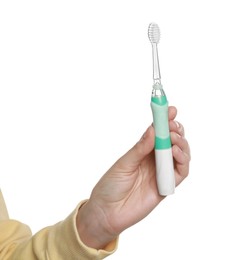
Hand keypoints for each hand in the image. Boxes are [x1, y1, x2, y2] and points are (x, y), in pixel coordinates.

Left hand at [76, 106, 189, 248]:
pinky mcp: (166, 186)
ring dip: (181, 144)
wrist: (107, 212)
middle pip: (172, 142)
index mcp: (143, 152)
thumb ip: (140, 148)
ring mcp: (161, 173)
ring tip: (173, 138)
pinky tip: (176, 153)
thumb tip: (153, 130)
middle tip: (172, 124)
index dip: (165, 121)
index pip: (158, 133)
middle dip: (175, 130)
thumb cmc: (111, 185)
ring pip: (181, 155)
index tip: (170, 109)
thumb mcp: (124, 163)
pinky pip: (180, 172)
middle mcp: (154, 160)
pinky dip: (182, 162)